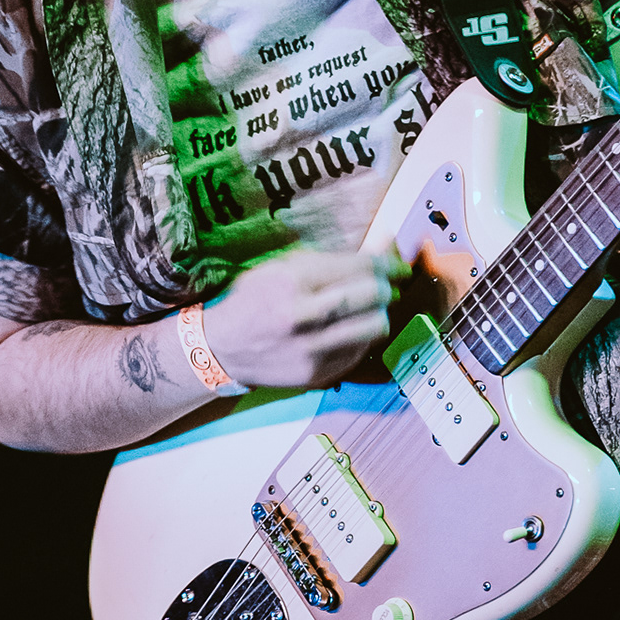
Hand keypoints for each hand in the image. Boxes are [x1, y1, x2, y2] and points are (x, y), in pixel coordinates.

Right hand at [202, 246, 405, 390]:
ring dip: (379, 313)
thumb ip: (330, 258)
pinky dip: (362, 337)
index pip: (359, 268)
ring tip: (370, 308)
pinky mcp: (318, 374)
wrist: (222, 348)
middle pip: (373, 296)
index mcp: (293, 282)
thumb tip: (383, 246)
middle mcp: (304, 317)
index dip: (387, 263)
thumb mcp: (282, 267)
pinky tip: (349, 329)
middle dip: (387, 287)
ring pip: (375, 327)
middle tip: (387, 285)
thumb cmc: (254, 299)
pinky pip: (360, 351)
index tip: (398, 264)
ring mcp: (312, 350)